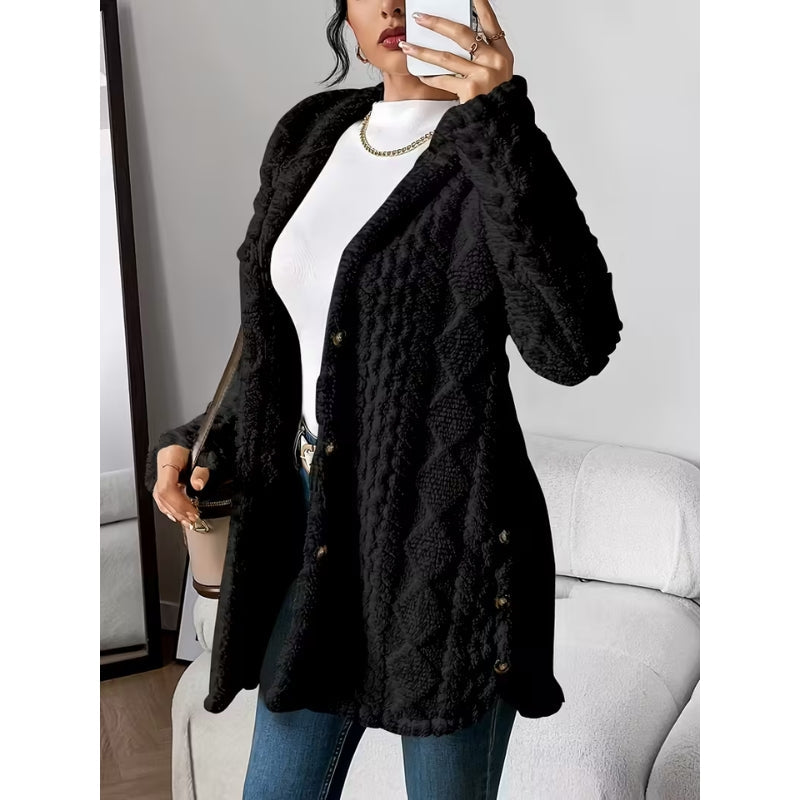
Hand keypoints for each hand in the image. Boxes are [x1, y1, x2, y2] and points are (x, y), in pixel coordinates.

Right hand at [152, 444, 209, 526]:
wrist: (202, 430)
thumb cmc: (205, 438)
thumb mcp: (209, 453)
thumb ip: (202, 470)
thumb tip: (198, 484)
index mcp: (170, 455)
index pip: (167, 486)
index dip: (179, 503)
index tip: (192, 511)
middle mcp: (162, 461)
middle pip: (162, 494)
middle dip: (177, 509)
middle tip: (192, 519)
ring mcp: (162, 467)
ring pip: (160, 495)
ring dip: (173, 510)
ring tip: (187, 520)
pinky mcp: (166, 472)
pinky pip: (162, 492)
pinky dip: (170, 505)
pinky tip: (177, 513)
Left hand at [398, 0, 513, 103]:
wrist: (499, 128)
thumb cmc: (495, 103)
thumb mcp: (497, 76)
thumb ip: (483, 58)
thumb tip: (457, 41)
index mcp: (503, 55)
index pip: (491, 24)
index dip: (480, 6)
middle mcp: (495, 61)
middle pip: (463, 34)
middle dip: (437, 23)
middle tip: (420, 18)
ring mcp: (483, 75)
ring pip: (446, 57)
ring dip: (423, 51)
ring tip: (407, 46)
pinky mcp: (470, 90)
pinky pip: (443, 80)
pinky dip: (430, 78)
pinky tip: (421, 75)